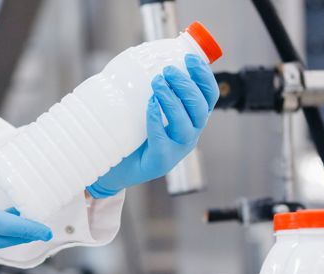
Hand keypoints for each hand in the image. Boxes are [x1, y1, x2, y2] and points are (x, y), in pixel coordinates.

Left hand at [86, 54, 218, 197]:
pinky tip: (150, 106)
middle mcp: (189, 134)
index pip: (208, 95)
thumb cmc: (132, 135)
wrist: (114, 167)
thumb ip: (152, 87)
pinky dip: (158, 120)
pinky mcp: (160, 161)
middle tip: (167, 71)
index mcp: (191, 118)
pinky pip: (164, 141)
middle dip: (186, 86)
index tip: (189, 58)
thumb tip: (143, 57)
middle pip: (201, 108)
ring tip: (157, 85)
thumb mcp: (145, 107)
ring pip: (186, 124)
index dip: (203, 76)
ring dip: (173, 100)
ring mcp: (176, 150)